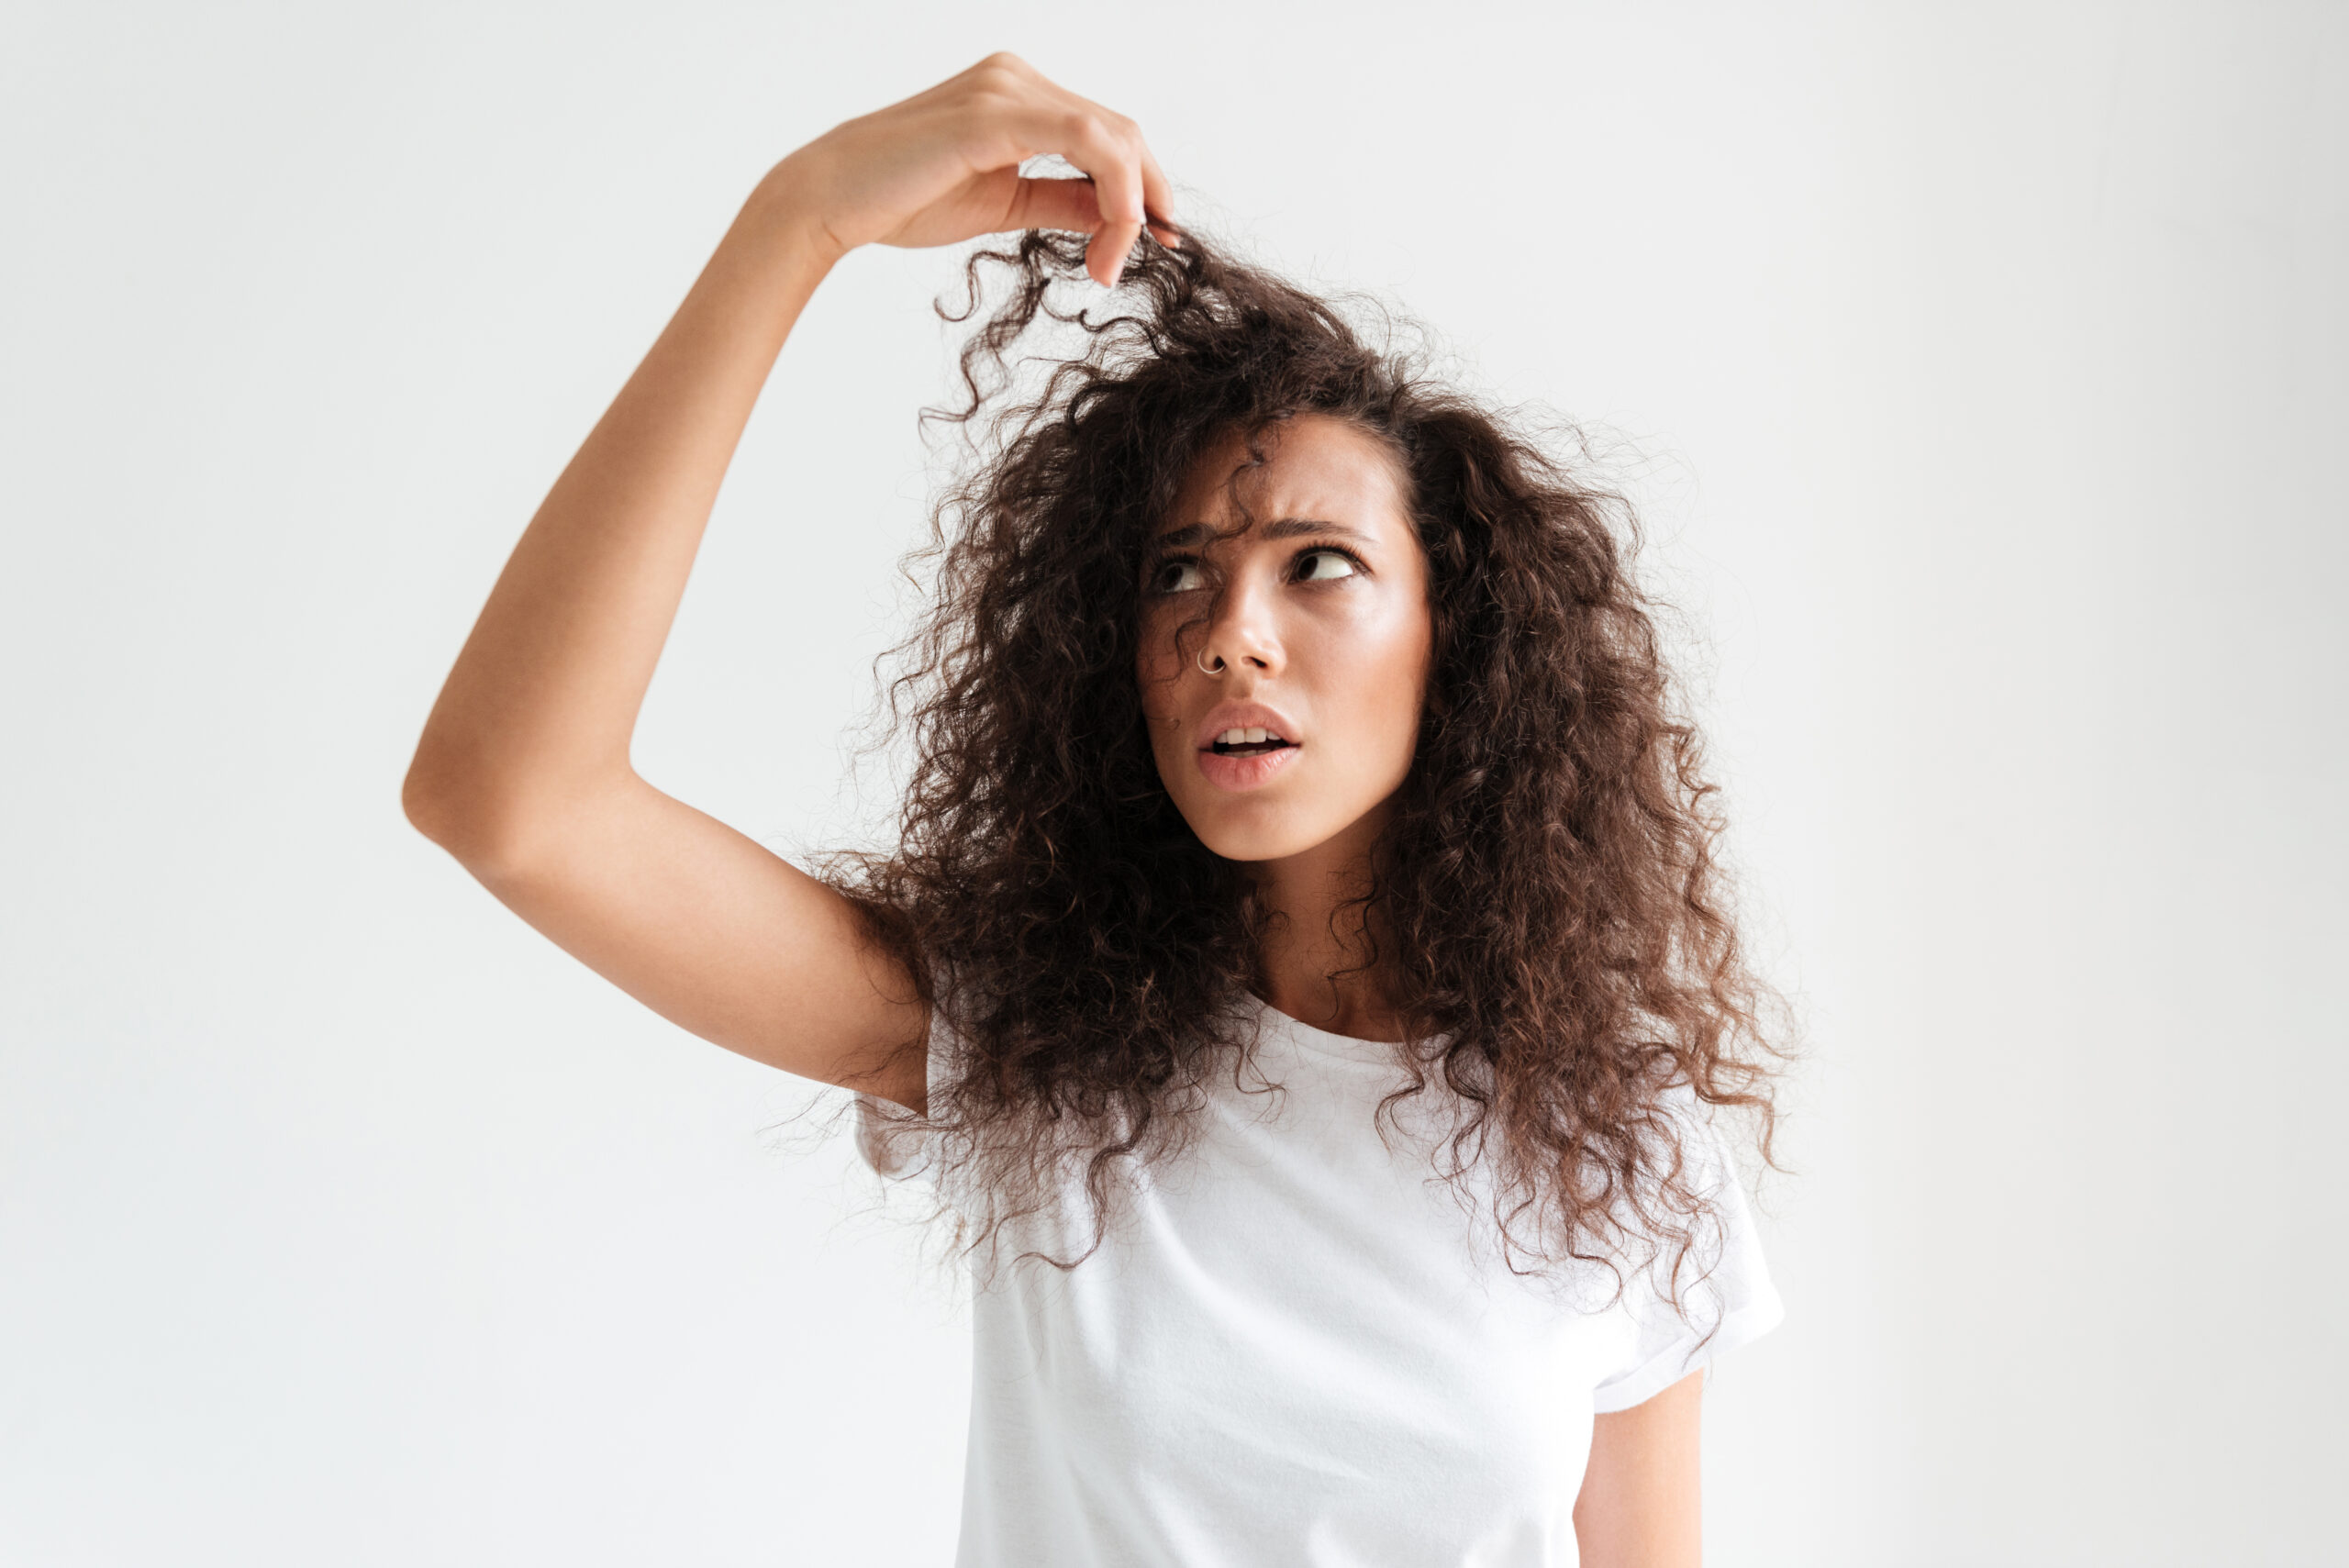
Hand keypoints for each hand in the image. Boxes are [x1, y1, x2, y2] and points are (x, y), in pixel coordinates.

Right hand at [767, 53, 1177, 287]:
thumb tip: (1115, 215)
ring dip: (1132, 206)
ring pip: (1113, 135)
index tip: (1156, 241)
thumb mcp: (1004, 202)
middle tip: (1138, 260)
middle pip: (1120, 130)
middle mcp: (1016, 77)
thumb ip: (1061, 198)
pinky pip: (1087, 142)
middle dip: (1146, 199)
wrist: (832, 201)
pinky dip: (1115, 192)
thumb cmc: (902, 201)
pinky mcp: (996, 113)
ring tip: (1110, 264)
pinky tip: (1110, 239)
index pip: (1106, 132)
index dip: (1145, 186)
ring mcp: (1007, 87)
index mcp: (1017, 92)